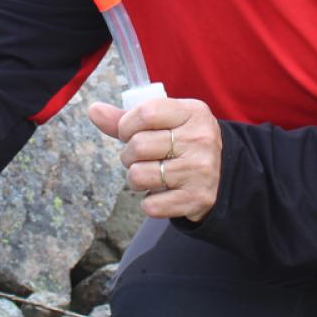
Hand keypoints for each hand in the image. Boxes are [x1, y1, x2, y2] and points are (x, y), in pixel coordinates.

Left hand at [88, 96, 221, 222]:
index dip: (126, 125)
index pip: (146, 112)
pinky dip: (150, 202)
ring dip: (135, 178)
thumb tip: (94, 110)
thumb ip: (127, 118)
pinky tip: (162, 193)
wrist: (223, 174)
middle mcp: (200, 139)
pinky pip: (151, 206)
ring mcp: (200, 170)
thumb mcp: (165, 122)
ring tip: (149, 174)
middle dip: (128, 155)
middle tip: (140, 158)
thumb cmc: (182, 142)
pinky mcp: (197, 198)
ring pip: (139, 175)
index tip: (128, 132)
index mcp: (193, 112)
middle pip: (138, 146)